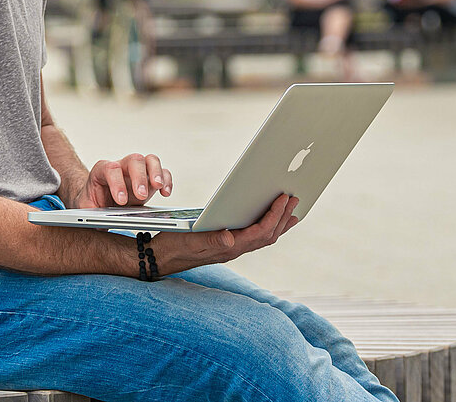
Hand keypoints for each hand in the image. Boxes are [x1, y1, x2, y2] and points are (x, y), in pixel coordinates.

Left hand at [78, 153, 171, 207]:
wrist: (98, 203)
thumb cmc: (91, 205)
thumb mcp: (85, 210)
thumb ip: (89, 214)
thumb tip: (101, 222)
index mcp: (102, 171)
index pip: (111, 169)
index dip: (117, 183)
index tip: (121, 201)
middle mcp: (121, 166)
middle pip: (134, 160)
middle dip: (139, 177)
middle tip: (141, 196)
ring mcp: (137, 171)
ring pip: (150, 160)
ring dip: (157, 173)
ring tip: (159, 188)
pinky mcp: (150, 178)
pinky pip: (163, 172)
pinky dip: (167, 181)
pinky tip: (166, 193)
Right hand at [155, 194, 299, 271]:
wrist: (160, 257)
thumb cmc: (173, 247)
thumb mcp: (189, 241)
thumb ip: (211, 241)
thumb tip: (230, 239)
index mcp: (228, 248)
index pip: (260, 232)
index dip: (274, 215)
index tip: (284, 199)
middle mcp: (234, 250)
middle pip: (268, 236)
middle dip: (283, 217)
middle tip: (296, 199)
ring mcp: (232, 249)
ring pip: (264, 238)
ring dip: (280, 223)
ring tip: (292, 210)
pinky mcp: (228, 245)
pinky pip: (255, 238)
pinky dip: (268, 227)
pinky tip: (272, 220)